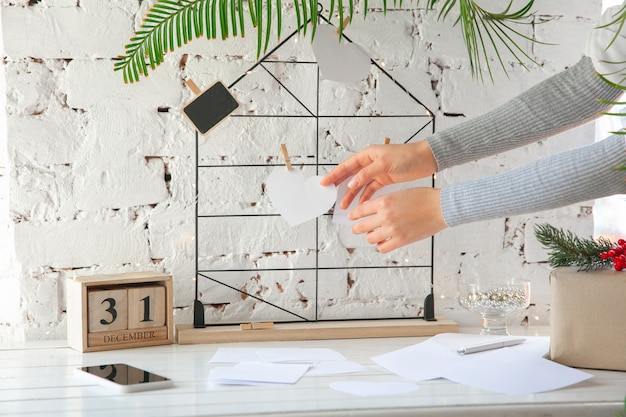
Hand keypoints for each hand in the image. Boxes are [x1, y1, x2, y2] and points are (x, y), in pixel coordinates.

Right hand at [320, 140, 436, 208]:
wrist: (425, 159)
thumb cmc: (406, 156)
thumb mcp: (384, 163)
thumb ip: (366, 174)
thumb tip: (351, 184)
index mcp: (367, 154)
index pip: (346, 165)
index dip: (334, 174)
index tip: (324, 183)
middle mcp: (370, 162)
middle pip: (350, 175)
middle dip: (340, 186)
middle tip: (330, 195)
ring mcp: (377, 171)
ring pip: (359, 185)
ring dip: (352, 195)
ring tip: (344, 206)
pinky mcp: (384, 179)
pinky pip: (370, 189)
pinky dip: (365, 197)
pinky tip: (360, 205)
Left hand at [349, 187, 446, 252]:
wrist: (440, 207)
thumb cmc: (424, 198)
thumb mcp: (399, 193)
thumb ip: (384, 201)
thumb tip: (371, 208)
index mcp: (384, 202)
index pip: (360, 210)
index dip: (353, 215)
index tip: (351, 217)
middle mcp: (385, 216)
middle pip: (360, 226)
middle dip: (357, 228)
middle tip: (356, 229)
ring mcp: (392, 229)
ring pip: (370, 238)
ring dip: (370, 237)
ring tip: (373, 235)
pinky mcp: (401, 240)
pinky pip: (382, 248)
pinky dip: (381, 245)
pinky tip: (384, 242)